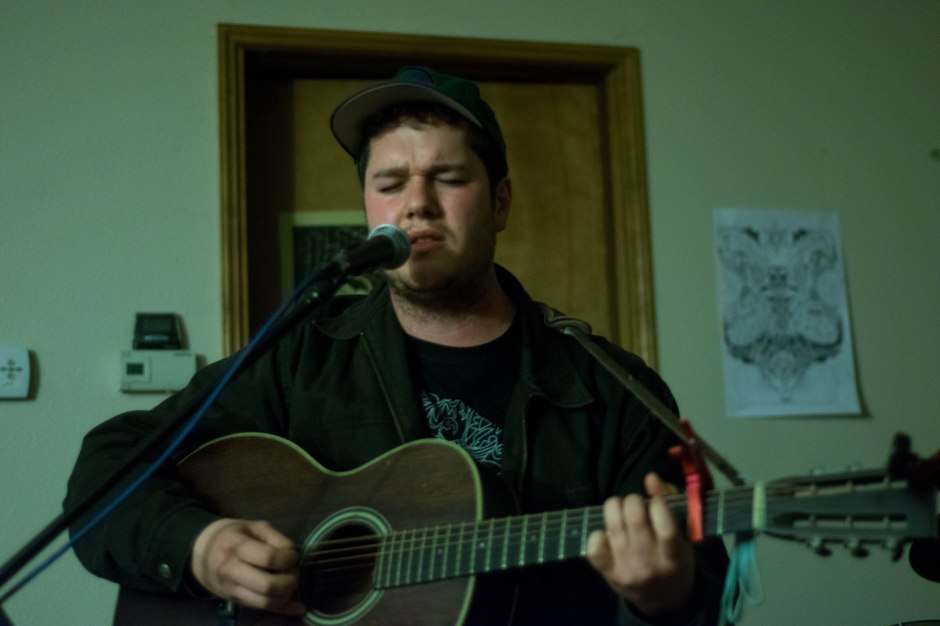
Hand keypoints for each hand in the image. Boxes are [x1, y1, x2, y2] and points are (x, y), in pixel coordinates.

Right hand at [190, 518, 305, 615]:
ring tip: (290, 582)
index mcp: (235, 546)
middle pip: (268, 586)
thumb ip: (275, 537)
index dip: (287, 558)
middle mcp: (231, 571)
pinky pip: (262, 609)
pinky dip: (283, 608)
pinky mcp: (235, 601)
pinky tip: (298, 606)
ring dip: (286, 595)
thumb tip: (291, 554)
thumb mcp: (252, 526)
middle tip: (293, 571)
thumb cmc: (231, 535)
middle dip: (290, 580)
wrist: (199, 553)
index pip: (268, 558)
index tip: (292, 555)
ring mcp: (231, 590)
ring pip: (266, 602)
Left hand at [586, 473, 695, 616]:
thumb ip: (670, 503)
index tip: (656, 501)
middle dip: (633, 501)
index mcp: (673, 557)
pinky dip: (598, 534)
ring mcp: (626, 570)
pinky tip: (609, 532)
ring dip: (615, 508)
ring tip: (621, 509)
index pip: (665, 526)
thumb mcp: (684, 537)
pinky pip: (594, 548)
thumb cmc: (676, 561)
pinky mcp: (608, 574)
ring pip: (613, 527)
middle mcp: (649, 565)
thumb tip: (650, 477)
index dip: (658, 504)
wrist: (663, 601)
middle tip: (635, 502)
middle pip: (635, 520)